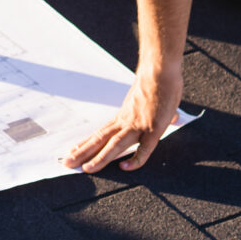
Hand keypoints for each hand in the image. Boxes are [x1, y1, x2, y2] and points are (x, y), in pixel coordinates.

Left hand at [64, 61, 183, 173]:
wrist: (159, 70)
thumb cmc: (157, 83)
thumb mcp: (150, 101)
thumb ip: (158, 113)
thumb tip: (173, 117)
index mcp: (123, 116)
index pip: (100, 133)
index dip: (86, 144)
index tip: (73, 151)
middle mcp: (125, 122)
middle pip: (100, 140)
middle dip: (84, 153)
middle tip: (67, 163)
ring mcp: (138, 125)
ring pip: (115, 145)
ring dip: (100, 158)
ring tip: (86, 169)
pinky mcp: (153, 129)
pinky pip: (144, 148)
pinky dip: (135, 159)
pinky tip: (125, 167)